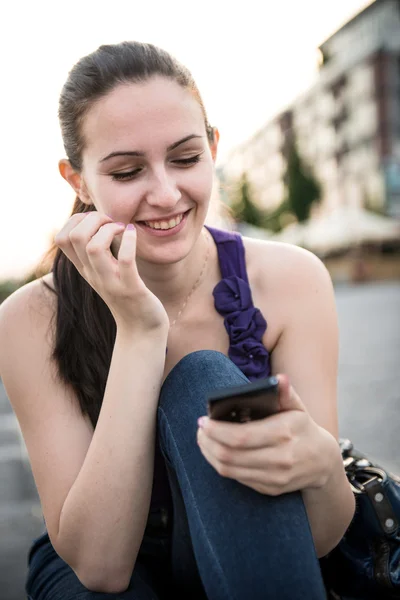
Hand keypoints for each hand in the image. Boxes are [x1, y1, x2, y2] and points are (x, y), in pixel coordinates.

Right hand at [54, 212, 169, 333]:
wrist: (140, 330)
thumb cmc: (126, 295)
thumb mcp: (105, 272)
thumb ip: (98, 251)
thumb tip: (99, 220)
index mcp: (84, 269)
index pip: (62, 238)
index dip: (77, 220)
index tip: (98, 222)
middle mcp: (92, 275)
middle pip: (75, 237)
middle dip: (93, 219)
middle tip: (112, 223)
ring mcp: (110, 283)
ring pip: (94, 247)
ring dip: (109, 229)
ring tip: (122, 229)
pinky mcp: (131, 289)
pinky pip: (126, 261)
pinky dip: (130, 241)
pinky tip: (133, 234)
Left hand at [197, 375, 333, 495]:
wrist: (322, 461)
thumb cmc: (303, 427)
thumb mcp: (297, 407)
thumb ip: (285, 392)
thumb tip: (279, 379)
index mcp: (283, 433)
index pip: (241, 436)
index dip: (217, 430)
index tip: (203, 421)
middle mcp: (279, 458)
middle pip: (230, 454)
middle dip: (208, 442)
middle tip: (200, 430)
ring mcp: (274, 477)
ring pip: (229, 469)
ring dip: (210, 454)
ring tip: (203, 440)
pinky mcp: (270, 488)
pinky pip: (237, 478)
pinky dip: (222, 465)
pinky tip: (216, 452)